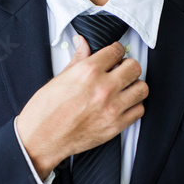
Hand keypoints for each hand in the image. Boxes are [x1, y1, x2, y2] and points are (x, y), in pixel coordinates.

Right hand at [17, 36, 147, 178]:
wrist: (42, 139)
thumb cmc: (45, 111)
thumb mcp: (59, 78)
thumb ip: (78, 59)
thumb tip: (83, 44)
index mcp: (88, 72)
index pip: (116, 51)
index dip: (117, 51)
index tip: (116, 55)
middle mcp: (103, 88)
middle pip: (134, 68)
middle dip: (128, 66)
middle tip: (121, 70)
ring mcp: (112, 108)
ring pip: (141, 88)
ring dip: (134, 86)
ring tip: (125, 88)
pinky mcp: (115, 126)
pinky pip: (139, 110)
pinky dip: (133, 106)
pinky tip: (123, 105)